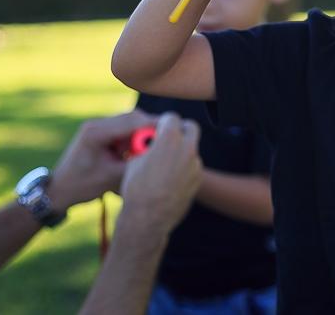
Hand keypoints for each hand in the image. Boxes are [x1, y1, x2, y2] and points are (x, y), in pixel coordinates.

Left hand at [47, 109, 158, 208]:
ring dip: (141, 135)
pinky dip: (132, 139)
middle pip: (133, 118)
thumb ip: (136, 163)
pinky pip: (123, 130)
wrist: (58, 190)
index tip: (173, 132)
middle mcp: (97, 124)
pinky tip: (136, 153)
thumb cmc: (82, 186)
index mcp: (96, 132)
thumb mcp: (113, 177)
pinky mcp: (101, 133)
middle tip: (165, 142)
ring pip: (130, 123)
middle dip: (150, 129)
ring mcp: (98, 127)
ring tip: (148, 151)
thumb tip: (160, 155)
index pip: (133, 122)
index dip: (154, 126)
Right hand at [119, 112, 200, 234]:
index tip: (158, 129)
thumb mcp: (135, 160)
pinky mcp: (198, 178)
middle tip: (170, 137)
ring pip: (192, 148)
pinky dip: (184, 168)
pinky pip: (192, 166)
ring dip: (182, 151)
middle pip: (190, 127)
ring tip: (165, 165)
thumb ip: (149, 146)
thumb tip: (152, 143)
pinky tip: (171, 180)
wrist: (148, 217)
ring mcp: (195, 163)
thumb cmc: (137, 187)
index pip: (172, 117)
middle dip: (181, 129)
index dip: (163, 122)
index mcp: (169, 138)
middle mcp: (187, 147)